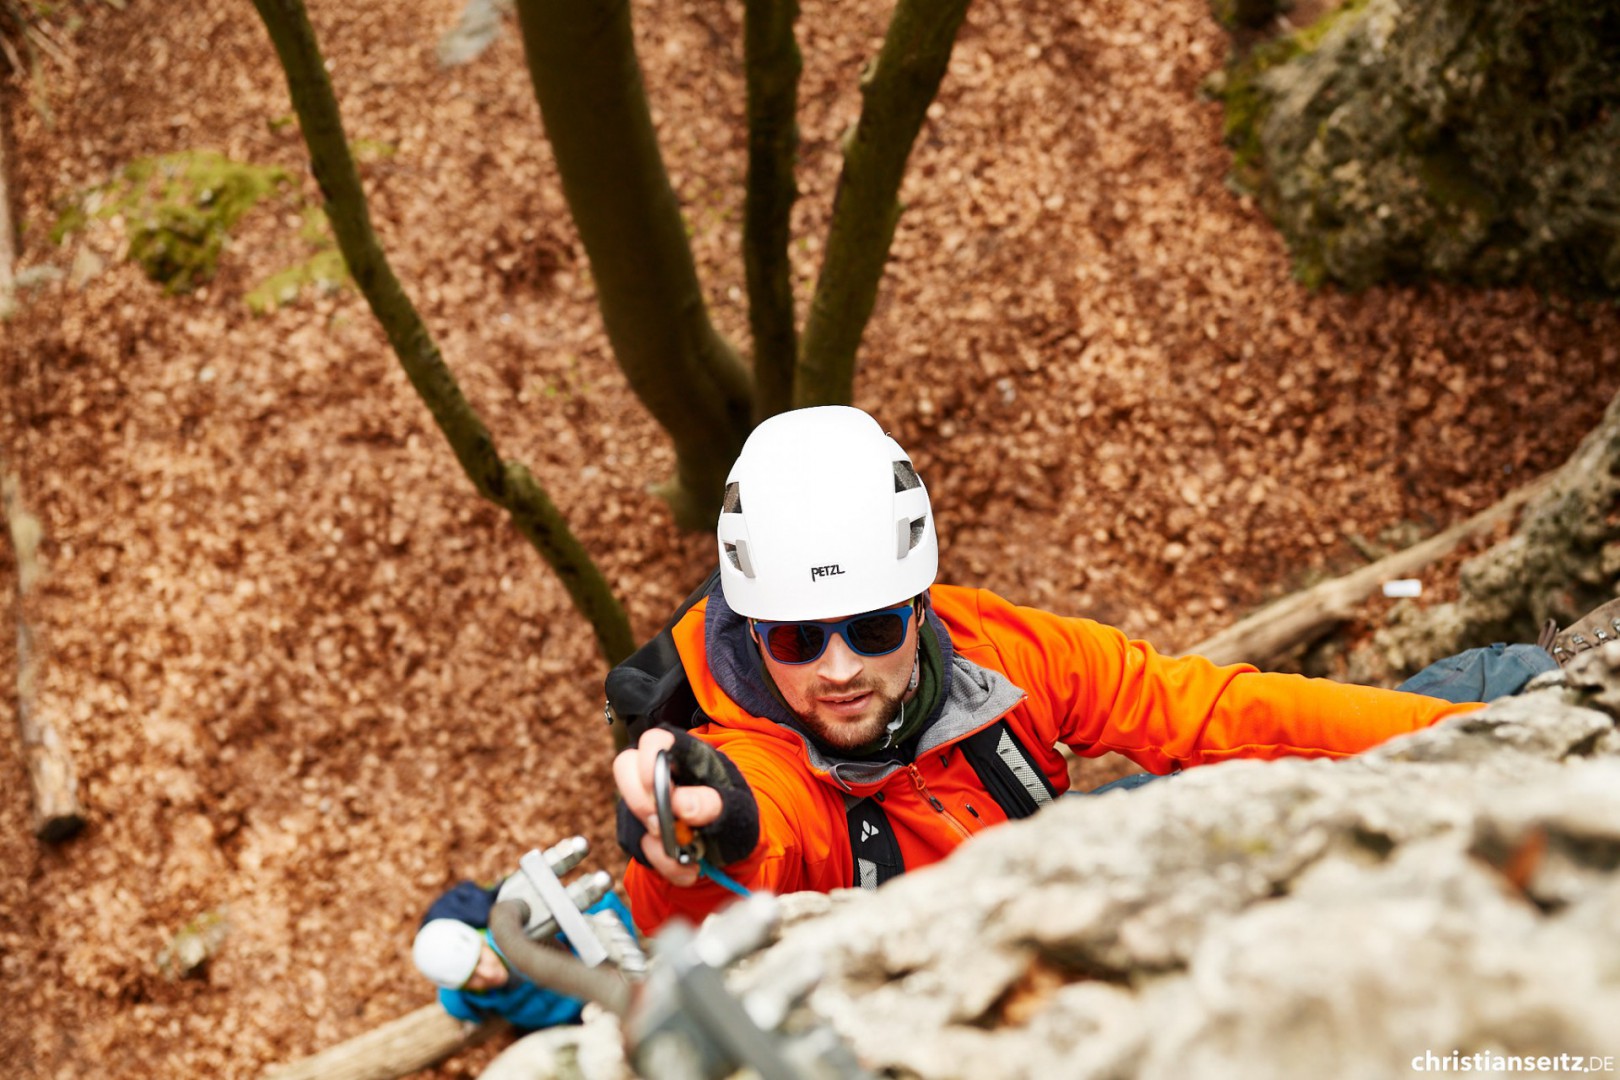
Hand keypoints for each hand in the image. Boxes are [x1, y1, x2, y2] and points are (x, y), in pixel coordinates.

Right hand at [613, 727, 757, 885]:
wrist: (728, 844)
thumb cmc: (734, 814)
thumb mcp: (738, 809)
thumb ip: (713, 804)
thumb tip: (681, 805)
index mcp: (684, 753)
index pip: (655, 739)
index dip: (649, 758)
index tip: (654, 784)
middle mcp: (656, 769)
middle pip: (625, 765)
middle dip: (641, 801)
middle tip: (662, 825)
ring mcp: (643, 796)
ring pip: (628, 810)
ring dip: (657, 842)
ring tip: (688, 855)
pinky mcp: (637, 824)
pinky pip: (635, 842)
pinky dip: (661, 861)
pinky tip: (685, 866)